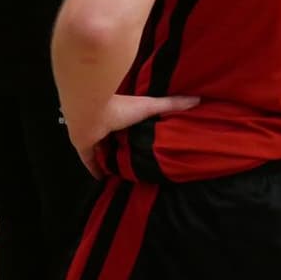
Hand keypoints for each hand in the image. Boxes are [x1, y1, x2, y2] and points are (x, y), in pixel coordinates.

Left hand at [68, 93, 199, 173]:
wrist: (91, 113)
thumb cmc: (121, 107)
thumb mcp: (149, 106)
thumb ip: (170, 104)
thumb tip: (197, 99)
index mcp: (119, 114)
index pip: (127, 124)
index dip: (134, 130)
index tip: (146, 139)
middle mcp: (105, 126)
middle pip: (114, 138)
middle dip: (122, 147)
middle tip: (136, 161)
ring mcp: (92, 137)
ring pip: (102, 150)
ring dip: (109, 159)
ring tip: (123, 173)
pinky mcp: (84, 149)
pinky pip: (90, 162)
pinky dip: (96, 170)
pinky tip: (104, 180)